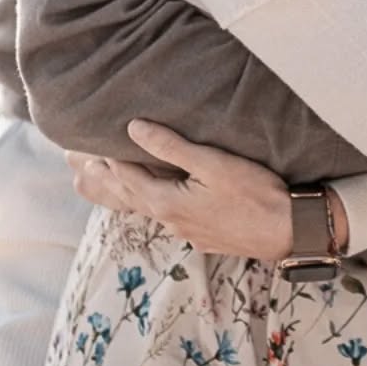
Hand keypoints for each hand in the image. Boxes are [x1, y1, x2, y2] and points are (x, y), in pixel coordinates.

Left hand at [66, 120, 293, 258]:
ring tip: (103, 182)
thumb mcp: (214, 163)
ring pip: (144, 210)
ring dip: (122, 193)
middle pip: (127, 197)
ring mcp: (185, 232)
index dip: (105, 158)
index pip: (126, 176)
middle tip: (77, 165)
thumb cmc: (257, 193)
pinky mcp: (201, 236)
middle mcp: (170, 221)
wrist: (290, 230)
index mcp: (167, 203)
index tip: (86, 142)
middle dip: (102, 179)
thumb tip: (133, 129)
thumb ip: (172, 147)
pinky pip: (164, 217)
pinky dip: (147, 204)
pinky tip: (153, 202)